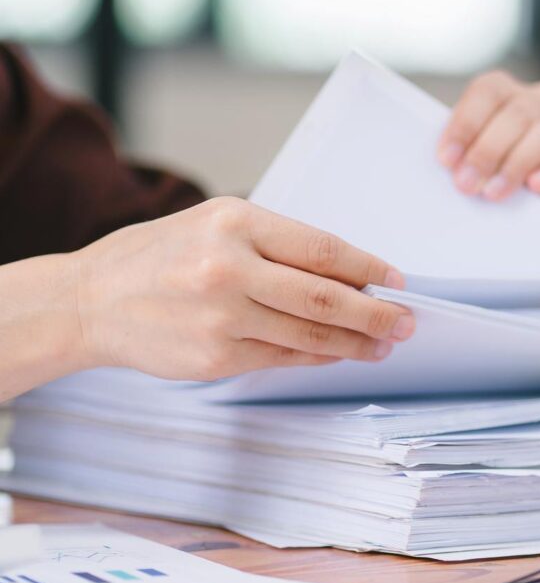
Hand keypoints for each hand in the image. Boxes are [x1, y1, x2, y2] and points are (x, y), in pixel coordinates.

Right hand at [72, 197, 413, 381]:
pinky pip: (284, 359)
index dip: (370, 268)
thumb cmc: (160, 255)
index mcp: (236, 223)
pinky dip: (319, 357)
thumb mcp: (217, 224)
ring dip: (356, 342)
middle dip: (377, 313)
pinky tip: (340, 353)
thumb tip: (351, 274)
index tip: (397, 280)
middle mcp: (229, 269)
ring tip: (383, 342)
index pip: (324, 249)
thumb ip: (280, 244)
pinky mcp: (216, 358)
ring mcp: (222, 317)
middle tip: (407, 321)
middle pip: (326, 298)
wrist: (90, 300)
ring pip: (311, 335)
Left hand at [436, 71, 539, 201]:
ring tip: (493, 192)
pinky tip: (536, 187)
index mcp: (509, 94)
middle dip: (487, 150)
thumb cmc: (498, 173)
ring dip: (516, 163)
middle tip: (466, 183)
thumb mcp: (478, 156)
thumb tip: (448, 164)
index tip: (447, 158)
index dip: (465, 123)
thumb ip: (466, 150)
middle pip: (517, 113)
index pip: (489, 91)